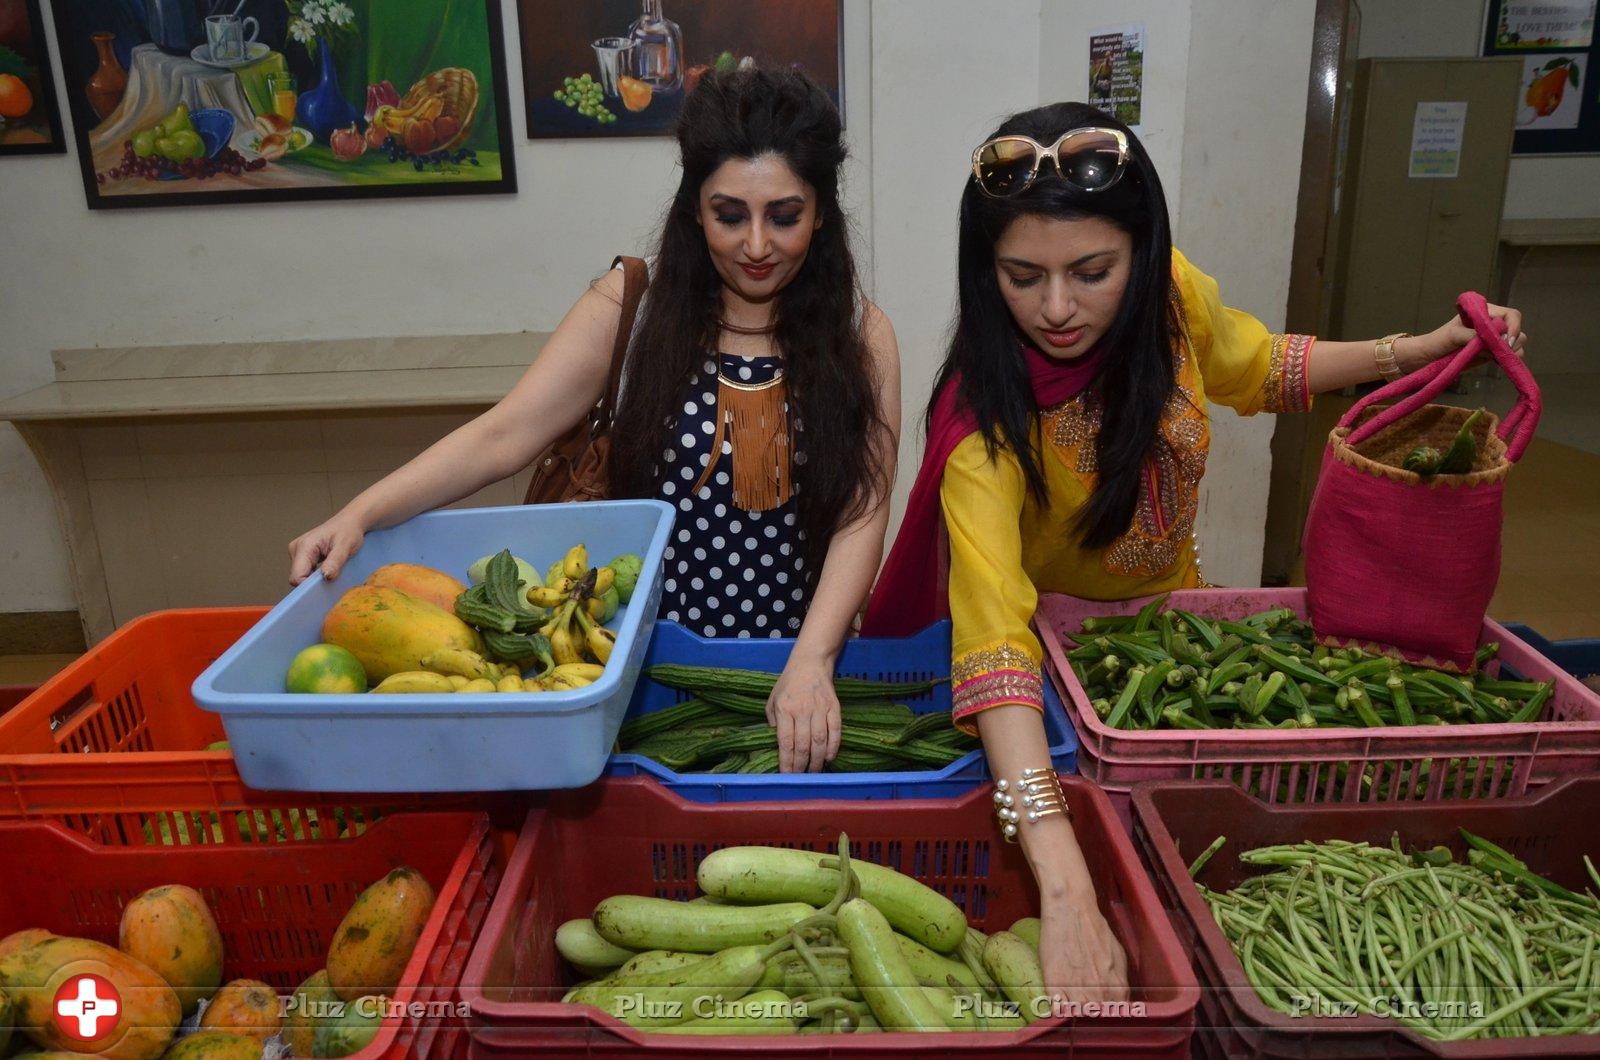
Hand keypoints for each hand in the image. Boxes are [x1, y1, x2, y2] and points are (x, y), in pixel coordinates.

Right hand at [288, 510, 366, 584]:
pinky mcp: (303, 556)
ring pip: (301, 576)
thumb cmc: (348, 531)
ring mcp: (298, 553)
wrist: (349, 522)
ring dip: (315, 579)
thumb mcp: (345, 546)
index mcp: (304, 546)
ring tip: (332, 570)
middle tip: (332, 577)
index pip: (297, 576)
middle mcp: (296, 549)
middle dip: (313, 583)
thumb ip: (335, 561)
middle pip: (297, 577)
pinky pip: (305, 572)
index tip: (324, 587)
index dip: (308, 586)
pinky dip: (316, 575)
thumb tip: (326, 576)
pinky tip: (328, 569)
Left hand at [765, 658, 840, 772]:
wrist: (810, 663)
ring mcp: (820, 708)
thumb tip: (777, 745)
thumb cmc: (788, 683)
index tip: (786, 775)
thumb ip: (773, 722)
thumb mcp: (772, 700)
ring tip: (814, 772)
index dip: (787, 762)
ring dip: (817, 760)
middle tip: (800, 778)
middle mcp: (802, 710)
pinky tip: (829, 758)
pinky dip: (833, 747)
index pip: (786, 742)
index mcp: (784, 709)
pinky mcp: (834, 707)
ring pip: (819, 741)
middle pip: (803, 745)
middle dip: (801, 765)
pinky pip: (835, 731)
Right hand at [1038, 890, 1128, 1005]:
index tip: (1101, 1010)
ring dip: (1074, 1012)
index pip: (1117, 1014)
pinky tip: (1057, 1001)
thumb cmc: (1095, 929)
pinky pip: (1057, 1009)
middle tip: (1085, 1006)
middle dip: (1092, 1015)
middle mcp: (1099, 991)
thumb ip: (1119, 980)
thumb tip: (1118, 998)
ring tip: (1071, 1003)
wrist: (1071, 909)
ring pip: (1078, 1016)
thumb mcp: (1118, 955)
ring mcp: (1076, 988)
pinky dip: (1057, 1009)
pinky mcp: (1054, 983)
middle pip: (1097, 1018)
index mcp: (1117, 985)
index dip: (1108, 1014)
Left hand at [1398, 302, 1526, 371]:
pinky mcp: (1492, 353)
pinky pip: (1509, 356)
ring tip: (1489, 357)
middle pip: (1516, 330)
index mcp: (1485, 312)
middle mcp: (1493, 324)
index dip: (1513, 327)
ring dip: (1509, 352)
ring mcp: (1494, 340)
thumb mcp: (1453, 335)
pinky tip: (1494, 362)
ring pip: (1516, 344)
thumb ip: (1473, 335)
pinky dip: (1507, 360)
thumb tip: (1491, 339)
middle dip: (1511, 342)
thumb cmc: (1438, 341)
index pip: (1511, 315)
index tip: (1505, 341)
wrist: (1428, 358)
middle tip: (1495, 352)